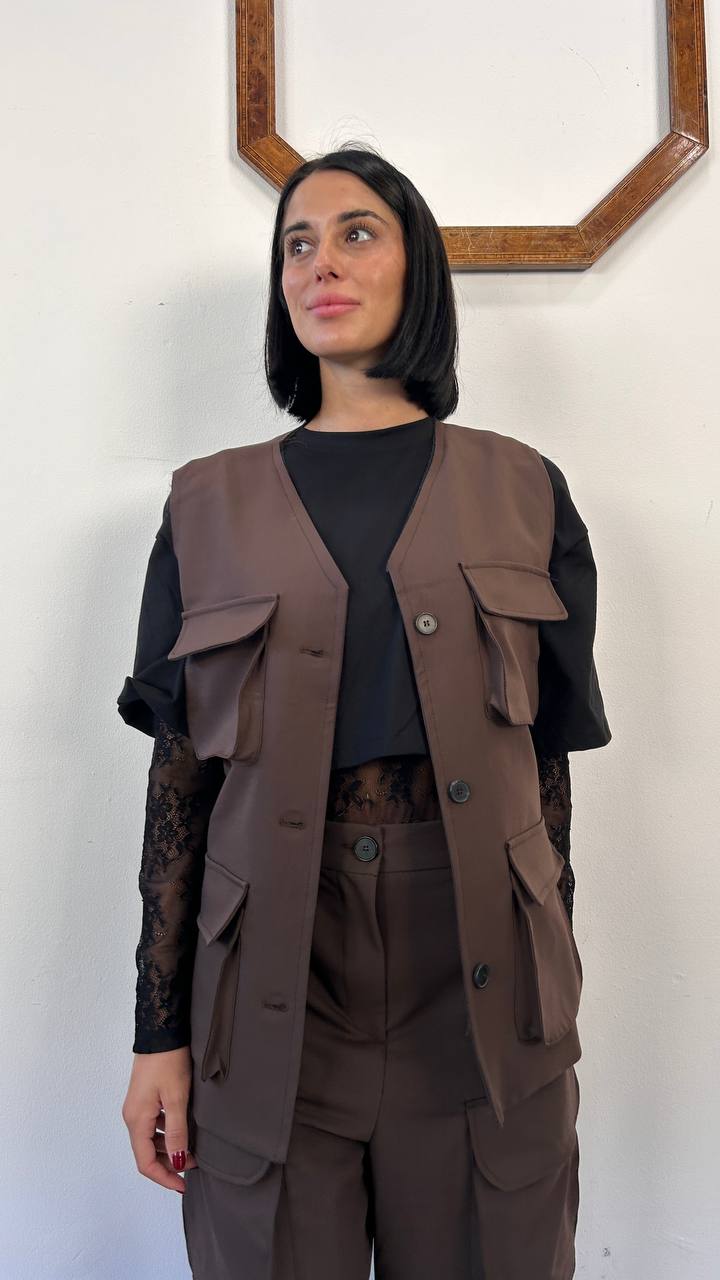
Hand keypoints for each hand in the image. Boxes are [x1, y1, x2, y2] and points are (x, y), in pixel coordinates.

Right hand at [122, 1046, 199, 1191]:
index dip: (164, 1177)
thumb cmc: (168, 1062)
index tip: (183, 1186)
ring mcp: (137, 1107)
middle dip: (169, 1164)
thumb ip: (177, 1132)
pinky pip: (153, 1125)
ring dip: (169, 1149)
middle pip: (147, 1153)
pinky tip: (184, 1130)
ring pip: (150, 1140)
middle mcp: (132, 1116)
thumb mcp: (177, 1098)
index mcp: (136, 1120)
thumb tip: (179, 1163)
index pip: (145, 1162)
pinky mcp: (144, 1098)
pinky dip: (167, 1134)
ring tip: (193, 1150)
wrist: (161, 1031)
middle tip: (194, 1167)